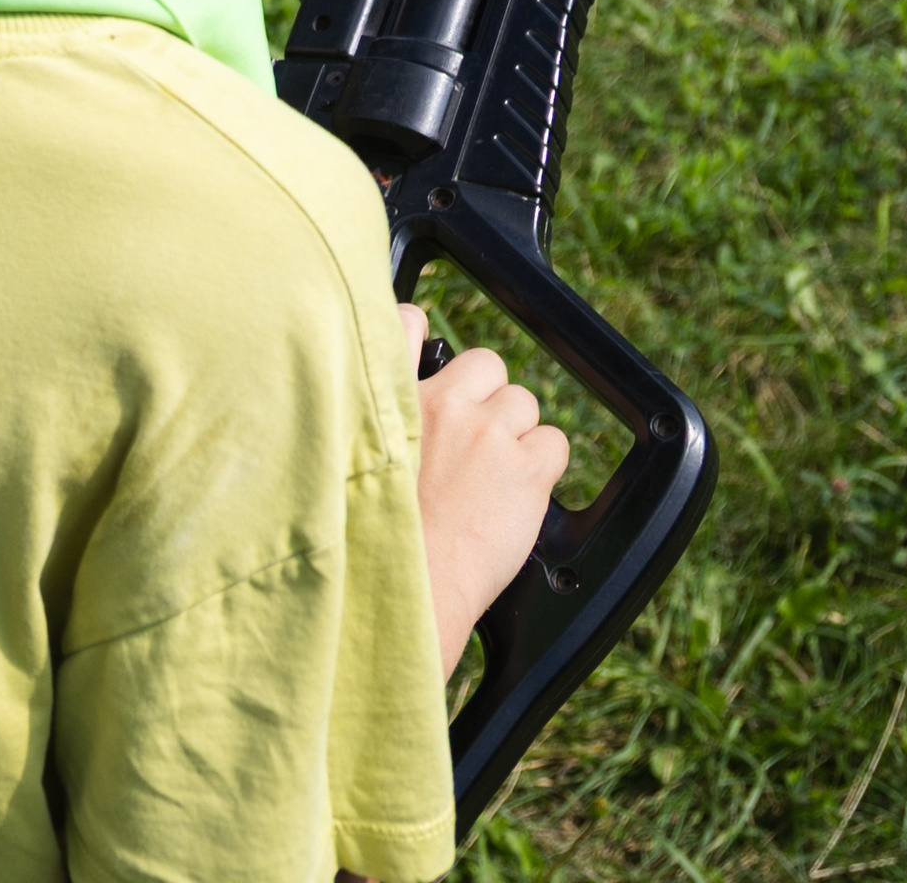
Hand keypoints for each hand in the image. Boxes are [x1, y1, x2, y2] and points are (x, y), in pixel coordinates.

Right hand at [400, 305, 570, 677]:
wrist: (412, 584)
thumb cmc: (379, 532)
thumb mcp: (352, 455)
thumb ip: (376, 416)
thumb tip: (385, 397)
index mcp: (394, 395)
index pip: (407, 322)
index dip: (419, 333)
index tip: (425, 355)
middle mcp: (442, 403)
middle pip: (486, 363)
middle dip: (486, 395)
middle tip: (472, 439)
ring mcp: (487, 433)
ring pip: (523, 402)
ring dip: (515, 432)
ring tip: (492, 474)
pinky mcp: (526, 469)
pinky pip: (554, 444)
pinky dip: (543, 465)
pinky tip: (518, 492)